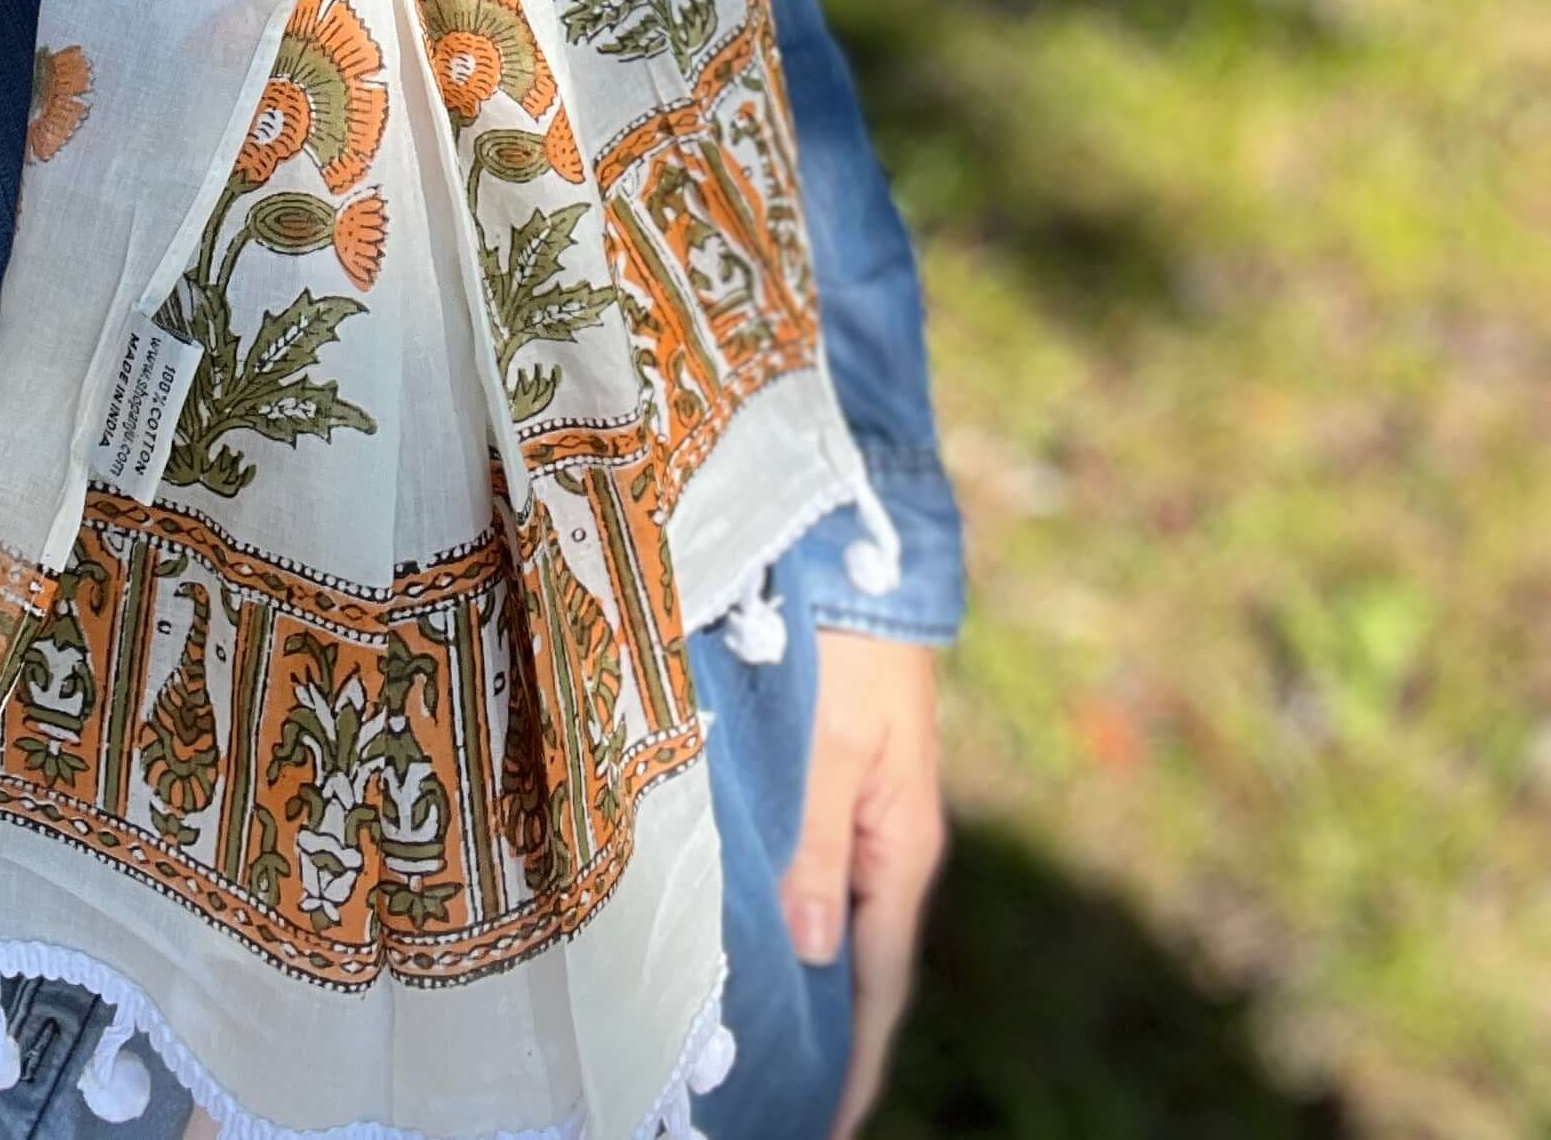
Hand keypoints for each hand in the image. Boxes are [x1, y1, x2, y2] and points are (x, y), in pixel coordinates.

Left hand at [782, 630, 947, 1139]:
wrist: (856, 553)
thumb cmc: (846, 641)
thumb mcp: (831, 741)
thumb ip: (816, 841)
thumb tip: (810, 951)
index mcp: (900, 846)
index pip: (876, 982)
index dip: (849, 1057)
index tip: (820, 1126)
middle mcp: (881, 841)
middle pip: (850, 961)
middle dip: (815, 1034)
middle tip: (763, 1097)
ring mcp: (854, 811)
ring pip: (820, 915)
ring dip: (790, 975)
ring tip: (739, 1040)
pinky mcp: (821, 777)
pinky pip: (803, 866)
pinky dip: (776, 910)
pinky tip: (735, 929)